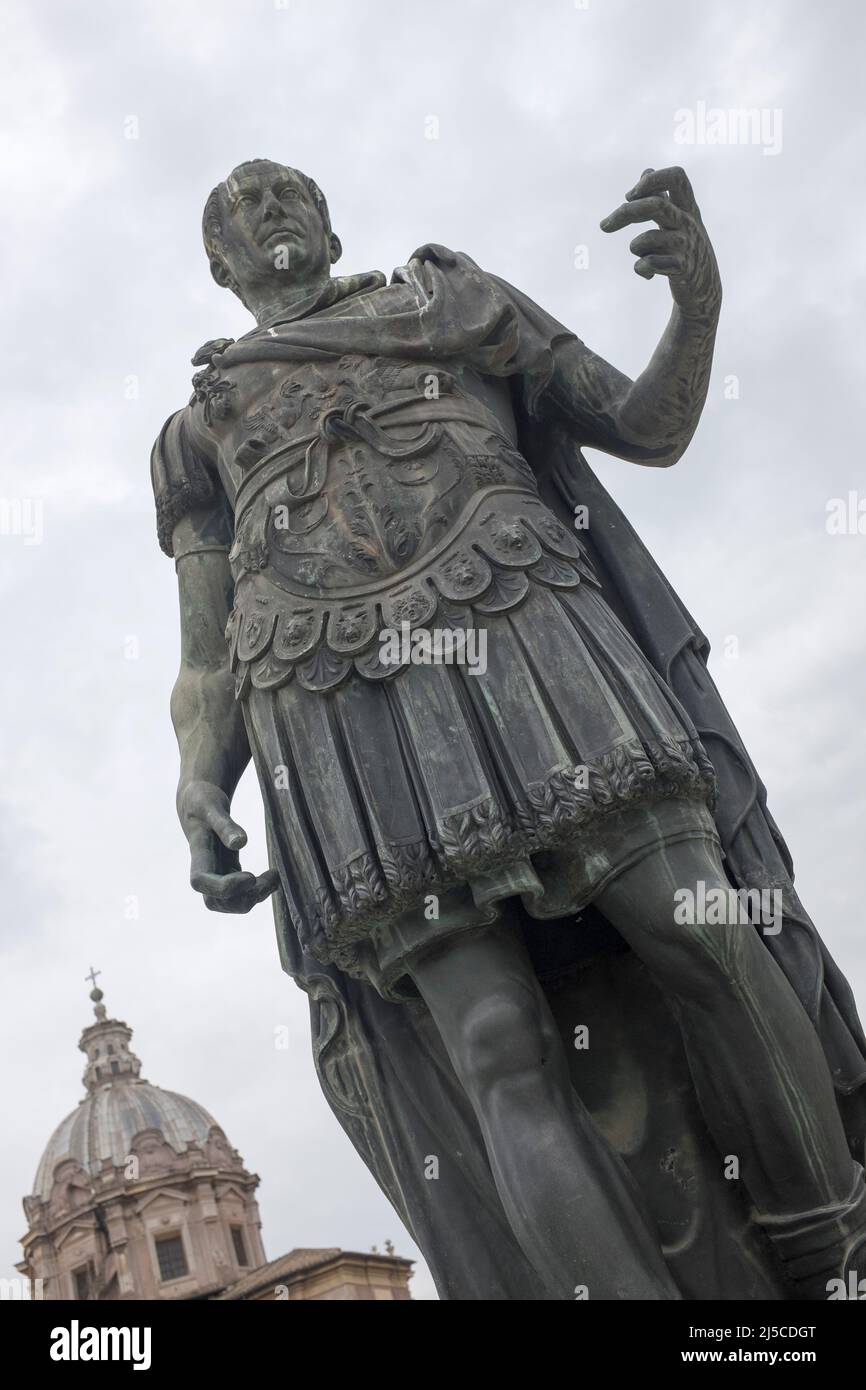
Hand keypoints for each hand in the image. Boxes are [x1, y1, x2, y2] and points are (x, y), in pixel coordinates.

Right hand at [178, 779, 278, 912]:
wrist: (197, 803)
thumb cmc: (204, 801)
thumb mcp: (213, 806)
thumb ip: (225, 825)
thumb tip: (241, 843)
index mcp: (197, 853)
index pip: (200, 882)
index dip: (224, 887)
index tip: (250, 877)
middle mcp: (204, 869)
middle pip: (214, 902)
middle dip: (242, 898)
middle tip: (270, 879)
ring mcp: (215, 874)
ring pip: (229, 903)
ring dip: (253, 898)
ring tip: (275, 877)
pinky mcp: (227, 873)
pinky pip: (240, 893)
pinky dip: (257, 891)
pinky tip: (273, 877)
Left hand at [600, 167, 720, 317]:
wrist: (705, 285)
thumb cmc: (686, 247)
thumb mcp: (678, 219)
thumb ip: (662, 195)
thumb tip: (647, 170)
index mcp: (687, 207)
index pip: (677, 177)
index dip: (652, 180)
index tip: (630, 195)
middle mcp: (688, 222)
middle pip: (655, 206)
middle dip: (624, 214)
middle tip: (604, 226)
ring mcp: (687, 245)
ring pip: (646, 239)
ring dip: (636, 248)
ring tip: (642, 255)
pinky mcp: (682, 268)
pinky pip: (649, 263)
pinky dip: (641, 267)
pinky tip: (646, 272)